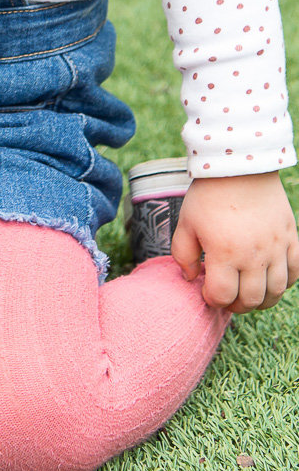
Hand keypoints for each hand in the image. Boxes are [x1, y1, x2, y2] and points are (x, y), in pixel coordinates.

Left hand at [172, 171, 298, 312]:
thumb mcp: (186, 222)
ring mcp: (276, 248)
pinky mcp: (290, 238)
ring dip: (261, 299)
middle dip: (235, 305)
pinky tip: (268, 278)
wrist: (239, 165)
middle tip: (227, 296)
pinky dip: (283, 282)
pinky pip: (295, 273)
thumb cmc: (209, 194)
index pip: (222, 296)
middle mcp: (254, 255)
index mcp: (224, 252)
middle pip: (251, 300)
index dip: (212, 300)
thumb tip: (191, 278)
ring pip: (275, 292)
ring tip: (247, 291)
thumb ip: (183, 254)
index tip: (207, 291)